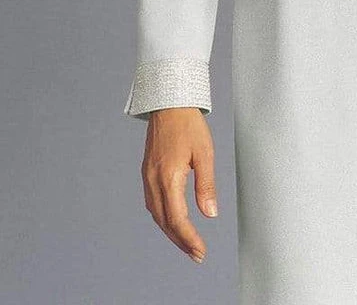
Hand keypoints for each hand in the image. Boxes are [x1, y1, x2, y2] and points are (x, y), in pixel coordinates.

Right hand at [141, 107, 218, 262]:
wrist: (169, 103)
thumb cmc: (188, 124)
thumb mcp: (205, 153)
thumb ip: (206, 184)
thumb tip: (210, 213)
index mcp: (168, 176)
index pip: (177, 218)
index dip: (189, 238)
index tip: (200, 251)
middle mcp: (153, 180)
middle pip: (165, 221)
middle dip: (180, 241)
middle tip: (196, 254)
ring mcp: (147, 176)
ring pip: (156, 214)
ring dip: (171, 232)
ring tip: (186, 243)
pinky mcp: (147, 172)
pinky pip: (152, 203)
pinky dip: (163, 217)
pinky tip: (172, 221)